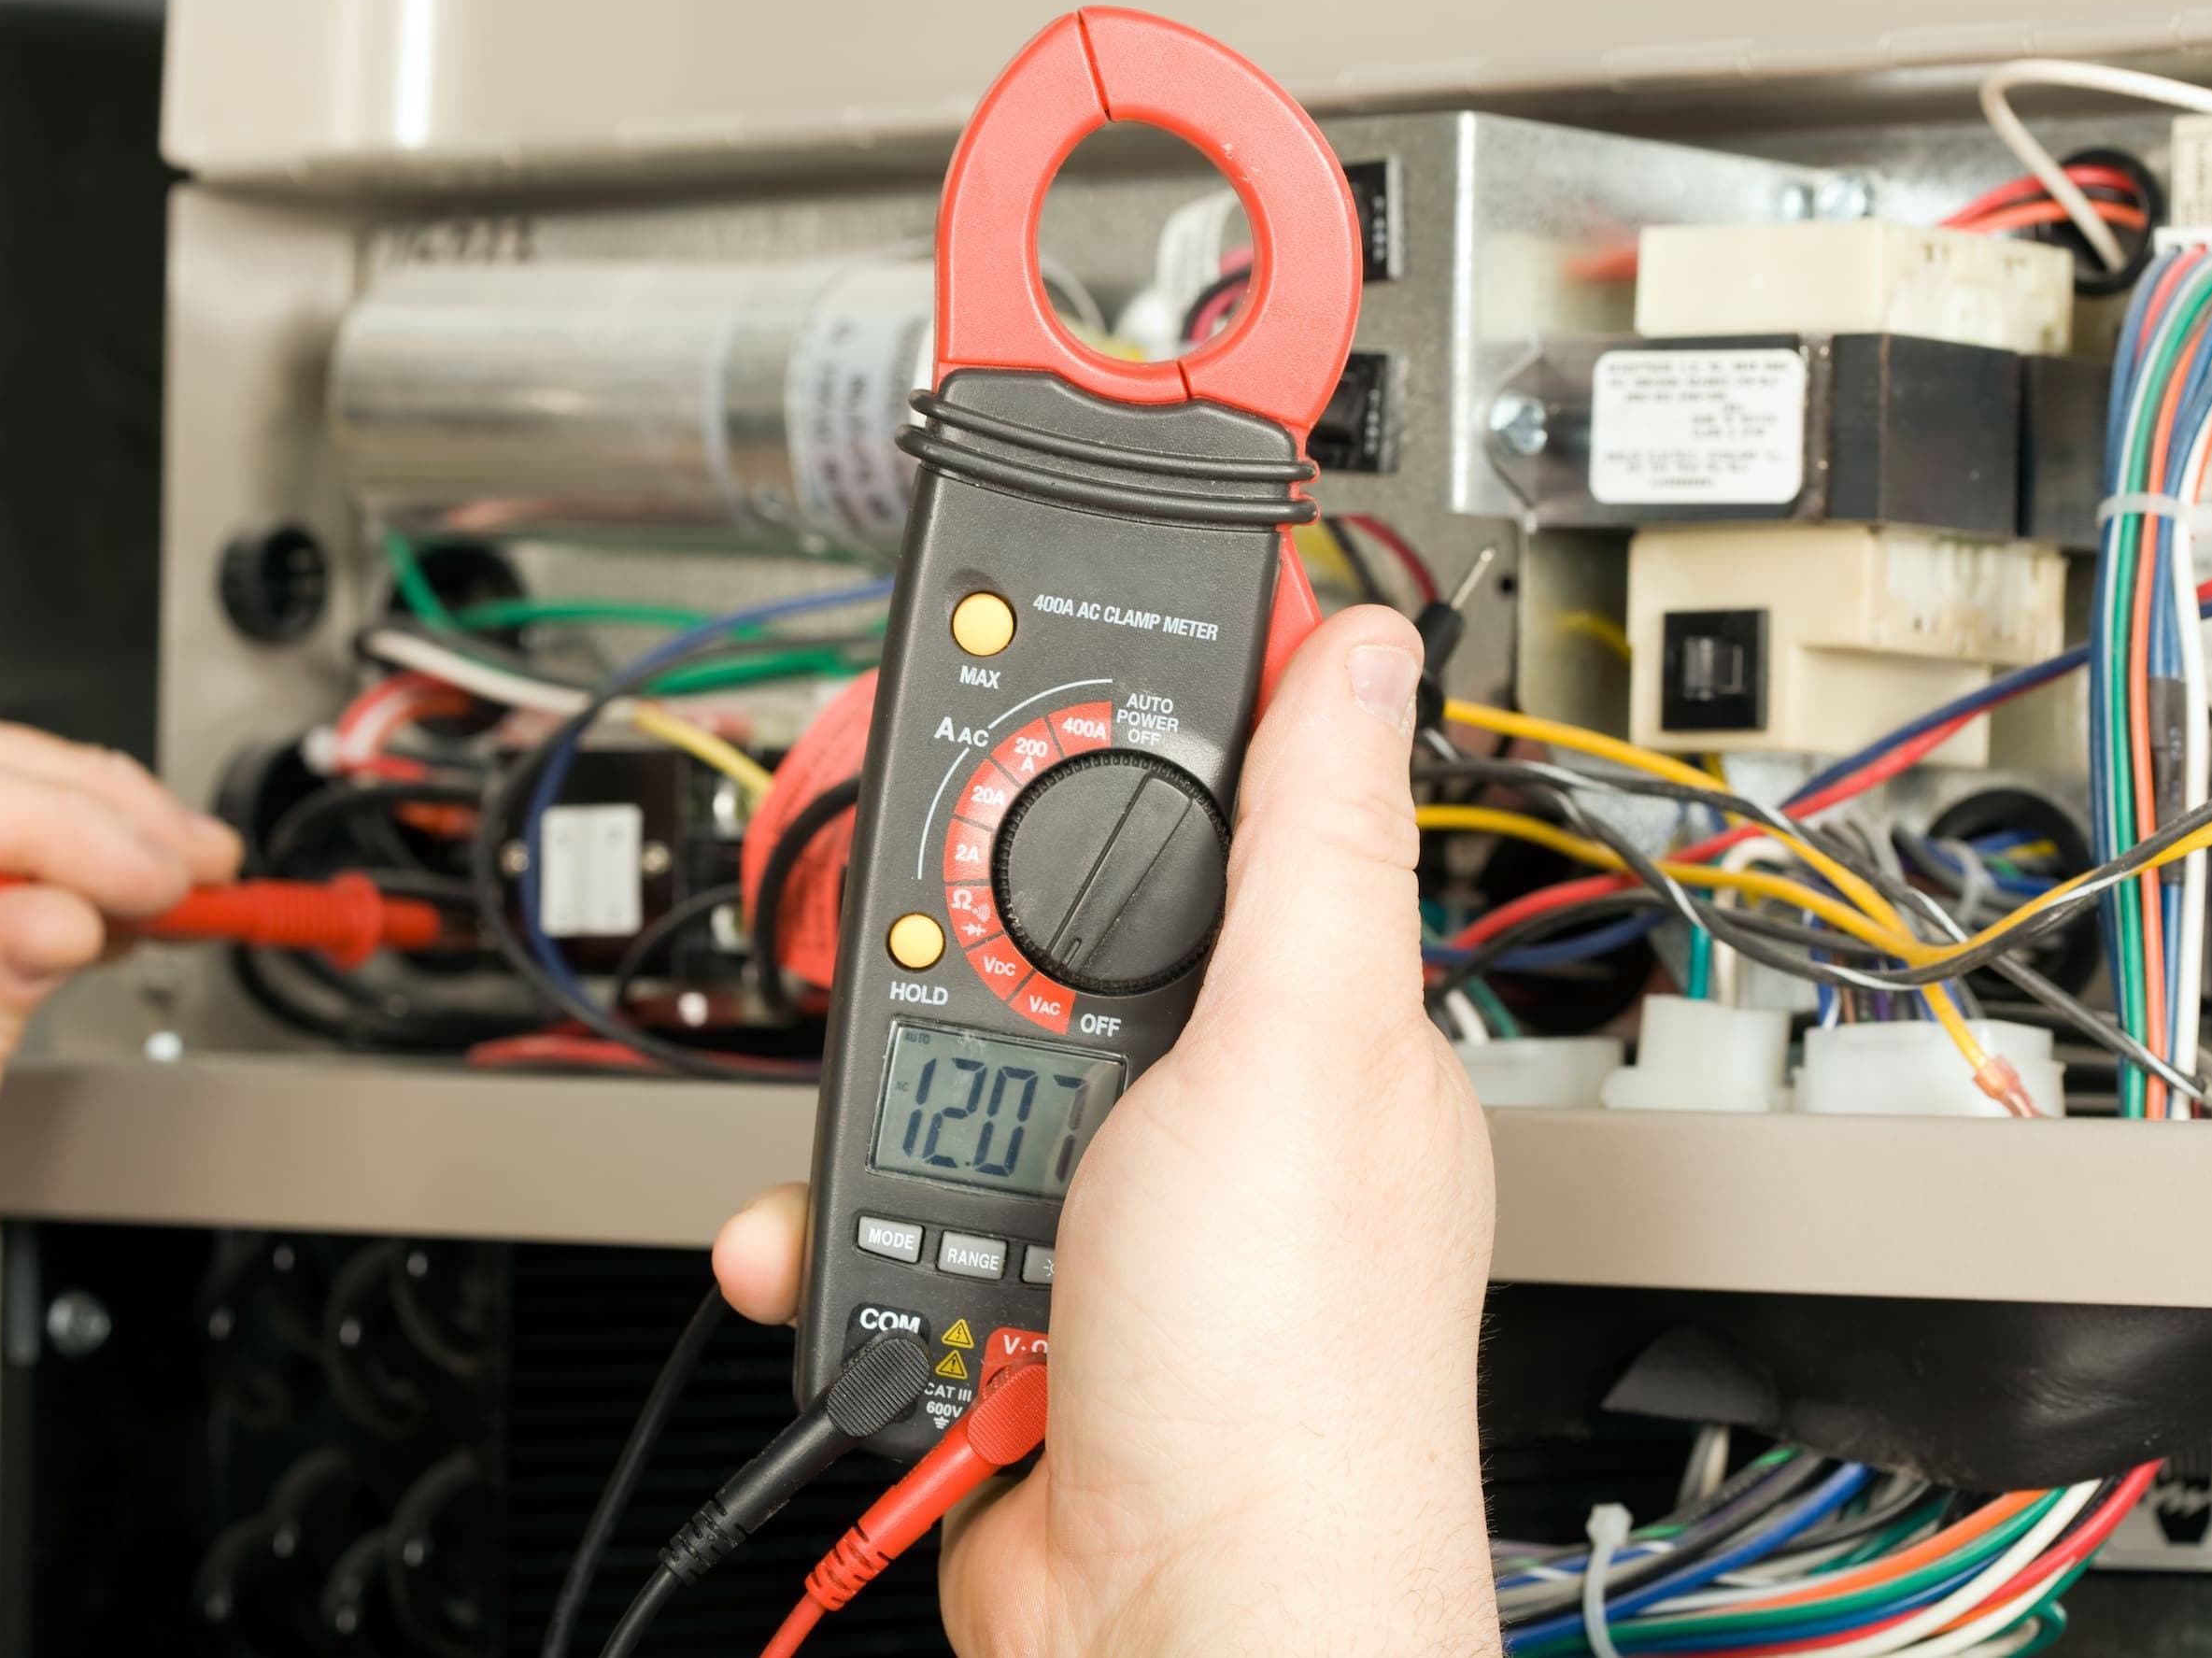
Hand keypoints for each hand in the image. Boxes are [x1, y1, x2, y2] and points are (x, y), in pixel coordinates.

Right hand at [715, 608, 1499, 1655]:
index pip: (1216, 828)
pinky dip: (848, 1243)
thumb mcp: (1296, 1047)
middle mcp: (1219, 1111)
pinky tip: (851, 1256)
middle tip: (947, 993)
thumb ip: (1313, 842)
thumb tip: (1363, 650)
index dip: (1114, 760)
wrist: (1180, 1621)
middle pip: (1043, 953)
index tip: (1016, 708)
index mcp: (1313, 1026)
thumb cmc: (1289, 1361)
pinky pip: (895, 1222)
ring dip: (888, 1123)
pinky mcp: (1018, 1303)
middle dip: (963, 977)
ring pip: (950, 1086)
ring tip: (906, 1163)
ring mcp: (1113, 1212)